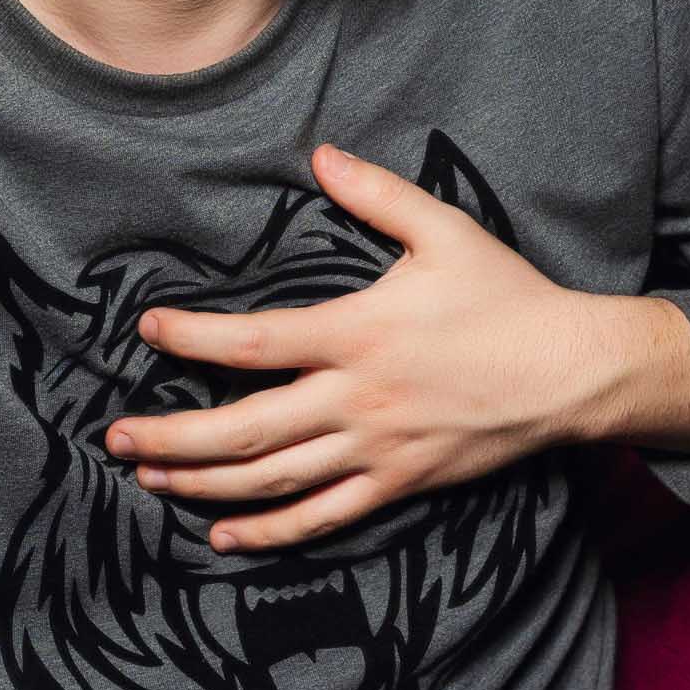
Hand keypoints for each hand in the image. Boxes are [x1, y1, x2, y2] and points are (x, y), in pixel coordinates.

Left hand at [104, 143, 689, 552]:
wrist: (573, 373)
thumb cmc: (507, 298)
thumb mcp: (445, 230)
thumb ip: (376, 193)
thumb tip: (320, 153)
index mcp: (358, 333)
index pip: (255, 340)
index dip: (193, 336)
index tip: (145, 327)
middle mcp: (357, 399)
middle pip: (245, 430)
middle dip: (173, 438)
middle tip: (116, 438)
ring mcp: (376, 450)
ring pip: (273, 481)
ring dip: (203, 485)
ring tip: (148, 479)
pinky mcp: (399, 484)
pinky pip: (323, 518)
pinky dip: (268, 532)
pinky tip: (221, 535)